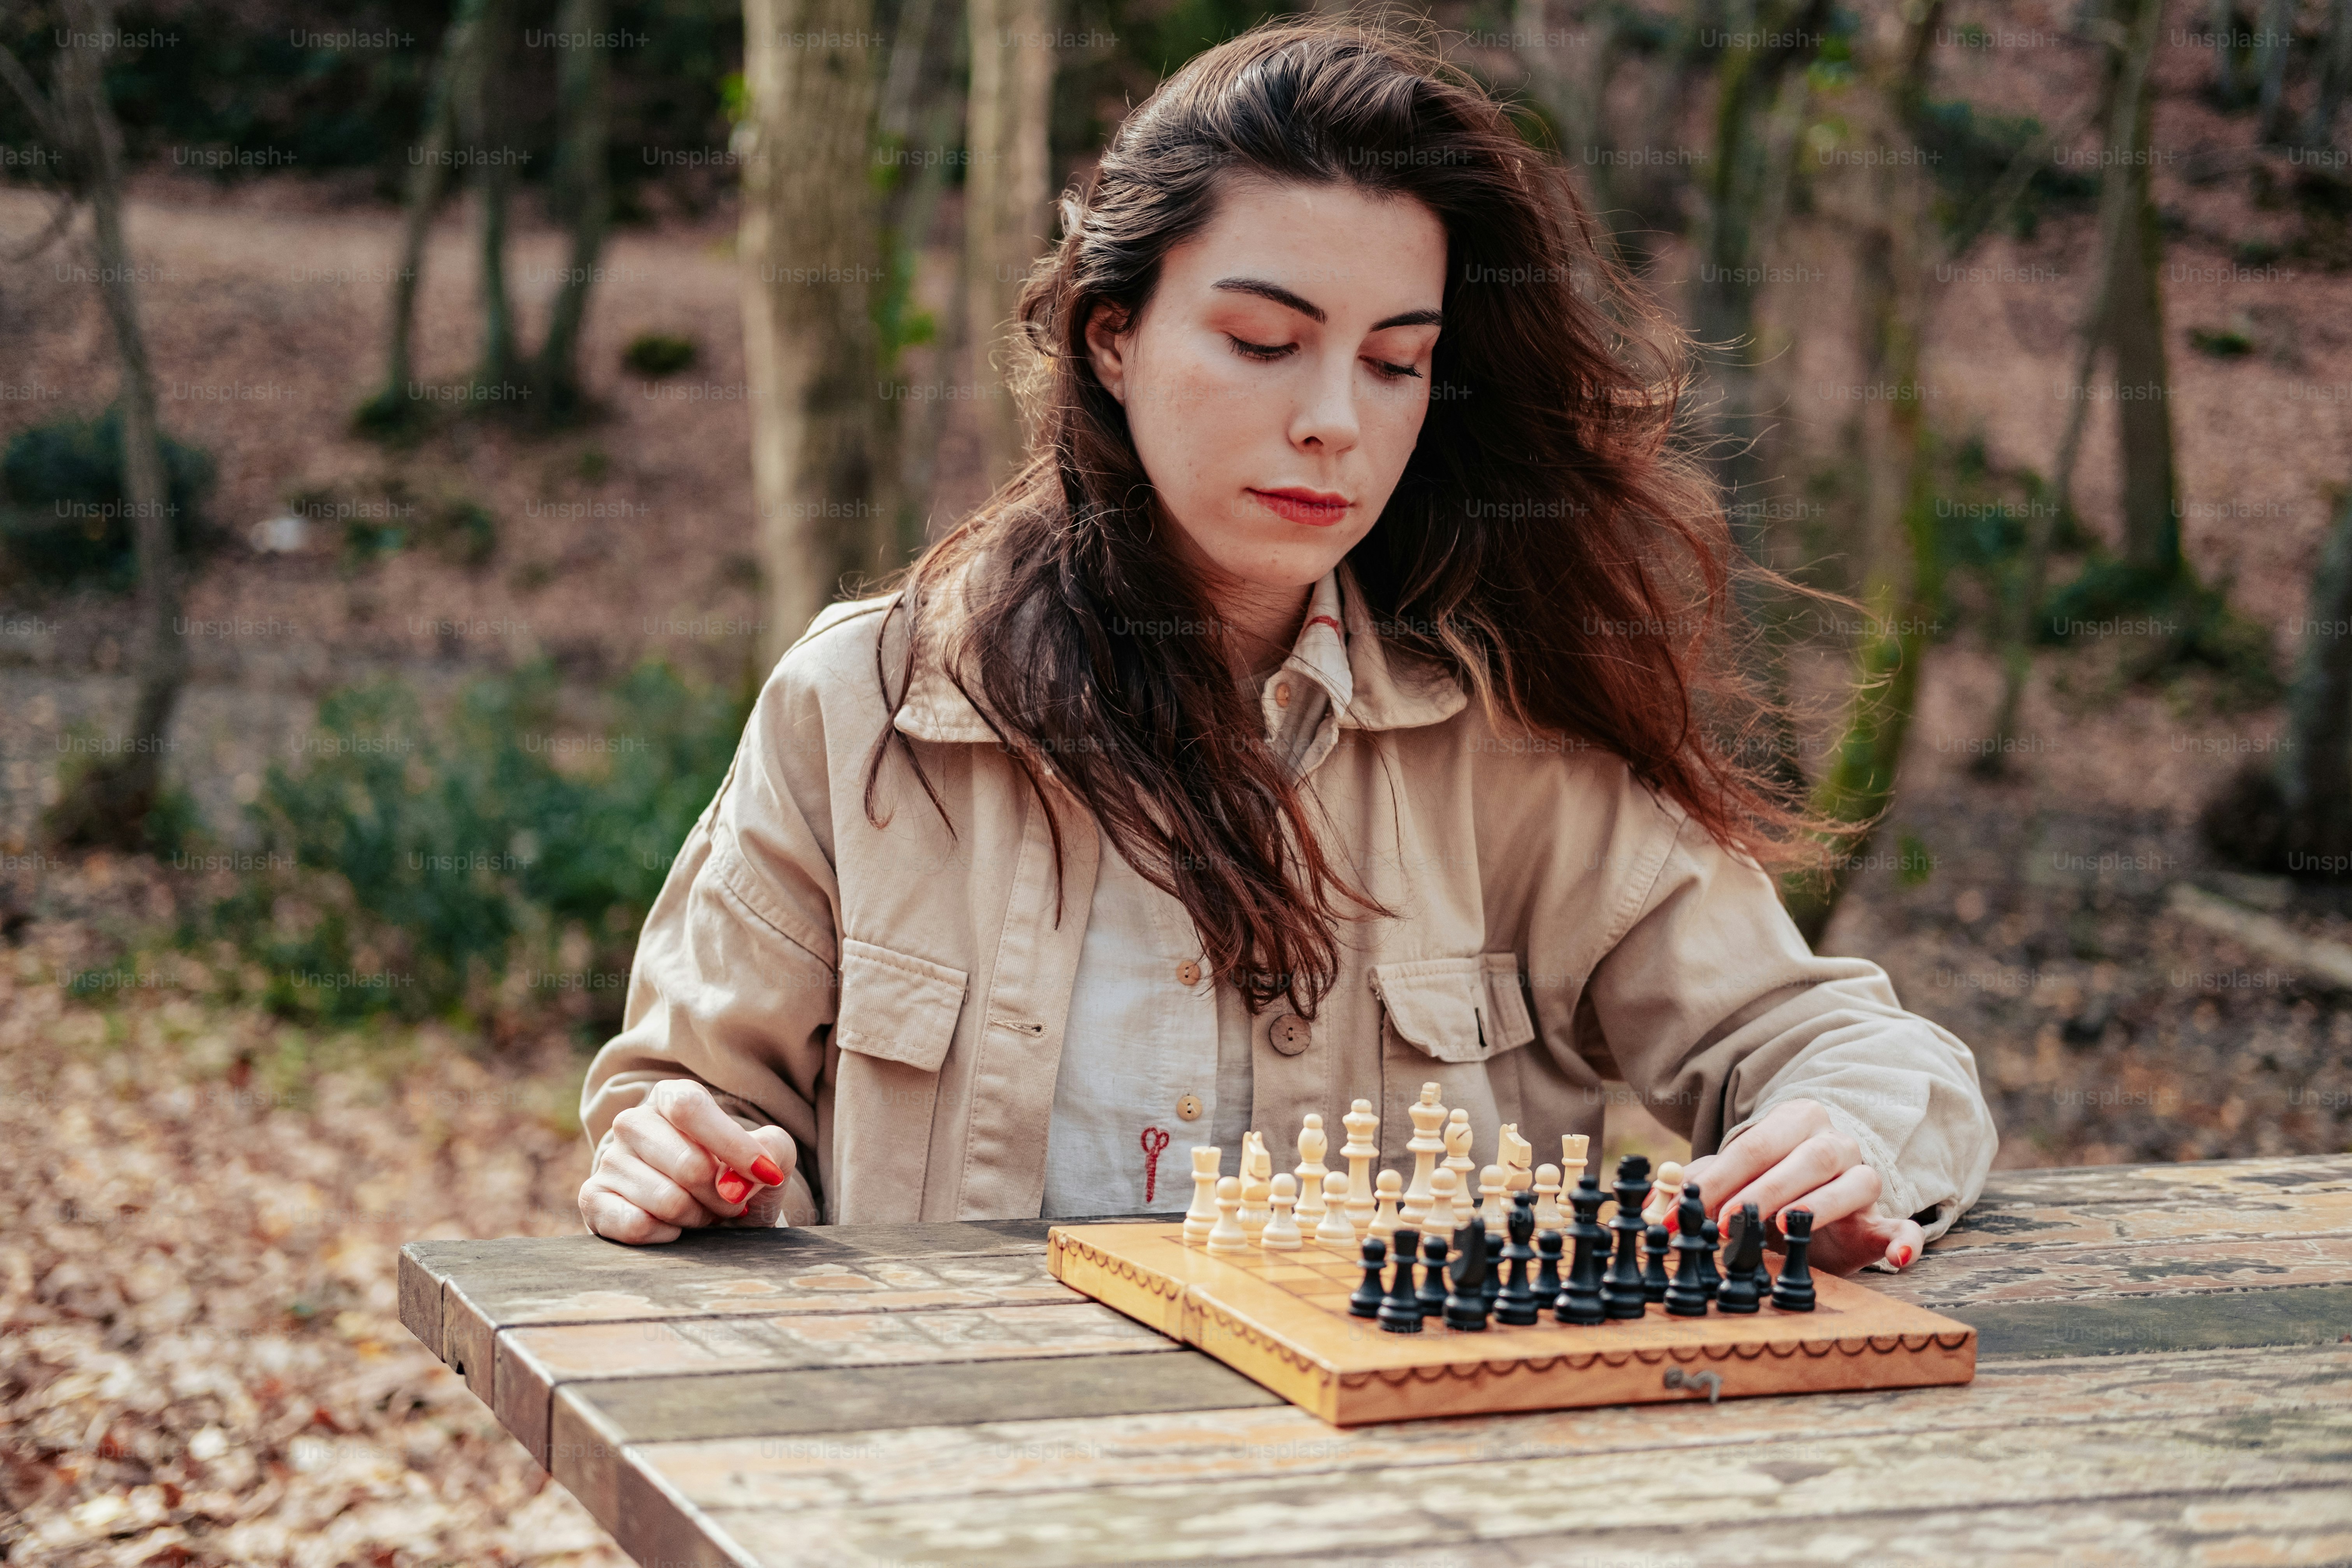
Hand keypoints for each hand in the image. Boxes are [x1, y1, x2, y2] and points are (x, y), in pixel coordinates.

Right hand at [578, 1078, 798, 1244]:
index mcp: (671, 1098)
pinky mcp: (593, 1199)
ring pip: (667, 1201)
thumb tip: (734, 1185)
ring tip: (704, 1214)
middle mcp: (632, 1122)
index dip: (732, 1145)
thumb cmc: (735, 1177)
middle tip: (733, 1205)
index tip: (767, 1175)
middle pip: (688, 1164)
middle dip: (723, 1196)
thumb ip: (772, 1151)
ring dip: (699, 1218)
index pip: (690, 1108)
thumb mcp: (769, 1155)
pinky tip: (674, 1229)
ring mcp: (609, 1161)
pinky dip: (668, 1235)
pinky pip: (636, 1225)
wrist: (707, 1216)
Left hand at [1679, 1099, 1921, 1276]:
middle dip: (1762, 1190)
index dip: (1719, 1178)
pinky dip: (1905, 1240)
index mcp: (1793, 1122)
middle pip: (1803, 1158)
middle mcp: (1835, 1143)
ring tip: (1784, 1226)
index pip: (1754, 1146)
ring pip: (1852, 1183)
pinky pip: (1904, 1225)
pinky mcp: (1883, 1218)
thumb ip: (1695, 1187)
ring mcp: (1864, 1177)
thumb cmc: (1764, 1184)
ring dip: (1817, 1206)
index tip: (1689, 1207)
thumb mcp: (1729, 1181)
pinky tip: (1898, 1256)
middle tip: (1727, 1221)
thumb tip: (1650, 1205)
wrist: (1812, 1197)